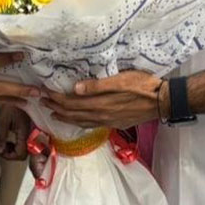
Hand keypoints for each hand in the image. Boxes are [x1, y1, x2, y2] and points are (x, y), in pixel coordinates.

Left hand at [0, 105, 31, 159]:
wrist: (19, 92)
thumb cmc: (13, 102)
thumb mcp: (3, 120)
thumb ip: (2, 137)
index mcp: (25, 132)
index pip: (20, 154)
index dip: (9, 156)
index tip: (1, 152)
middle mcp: (31, 134)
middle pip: (24, 154)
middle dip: (11, 154)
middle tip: (2, 148)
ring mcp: (32, 132)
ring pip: (26, 150)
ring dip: (15, 150)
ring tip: (6, 144)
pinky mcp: (31, 130)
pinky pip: (26, 142)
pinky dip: (18, 144)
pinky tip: (12, 139)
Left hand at [42, 71, 160, 129]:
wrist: (161, 101)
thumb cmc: (143, 86)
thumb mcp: (121, 80)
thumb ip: (98, 85)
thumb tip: (75, 88)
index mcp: (100, 104)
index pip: (72, 102)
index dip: (56, 98)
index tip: (44, 93)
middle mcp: (101, 115)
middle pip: (73, 114)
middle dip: (56, 108)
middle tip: (42, 103)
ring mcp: (108, 121)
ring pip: (80, 122)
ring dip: (65, 118)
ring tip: (54, 115)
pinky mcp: (114, 123)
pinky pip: (91, 125)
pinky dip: (79, 123)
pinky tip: (77, 121)